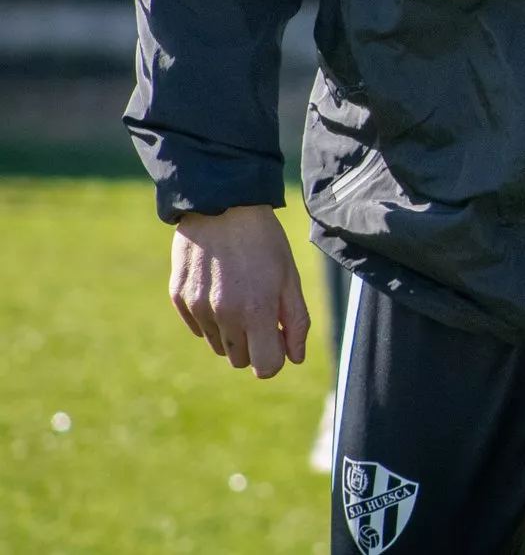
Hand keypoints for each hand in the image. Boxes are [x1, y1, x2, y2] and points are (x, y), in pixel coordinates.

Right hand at [168, 205, 309, 377]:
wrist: (221, 206)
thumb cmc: (263, 241)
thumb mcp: (289, 277)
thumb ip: (295, 320)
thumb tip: (295, 358)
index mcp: (256, 311)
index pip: (265, 367)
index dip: (275, 359)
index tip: (278, 341)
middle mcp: (223, 315)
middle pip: (239, 360)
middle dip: (253, 345)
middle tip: (259, 312)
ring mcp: (197, 309)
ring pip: (218, 346)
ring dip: (231, 332)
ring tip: (239, 295)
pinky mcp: (179, 299)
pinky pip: (198, 328)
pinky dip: (210, 318)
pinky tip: (218, 288)